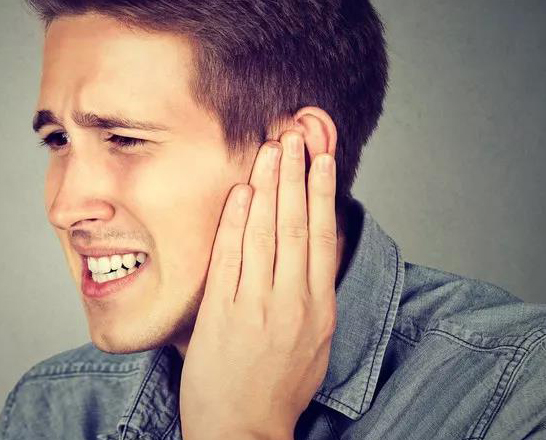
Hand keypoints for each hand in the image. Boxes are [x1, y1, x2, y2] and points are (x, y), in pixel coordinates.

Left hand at [179, 125, 338, 439]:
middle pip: (296, 225)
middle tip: (295, 135)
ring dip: (268, 187)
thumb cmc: (279, 386)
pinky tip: (239, 192)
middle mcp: (292, 304)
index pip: (323, 238)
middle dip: (296, 175)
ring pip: (265, 234)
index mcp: (319, 310)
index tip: (324, 159)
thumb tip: (317, 246)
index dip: (323, 194)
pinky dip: (234, 221)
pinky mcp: (222, 314)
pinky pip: (229, 258)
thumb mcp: (315, 340)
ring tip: (271, 150)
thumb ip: (314, 293)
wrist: (243, 431)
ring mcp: (256, 307)